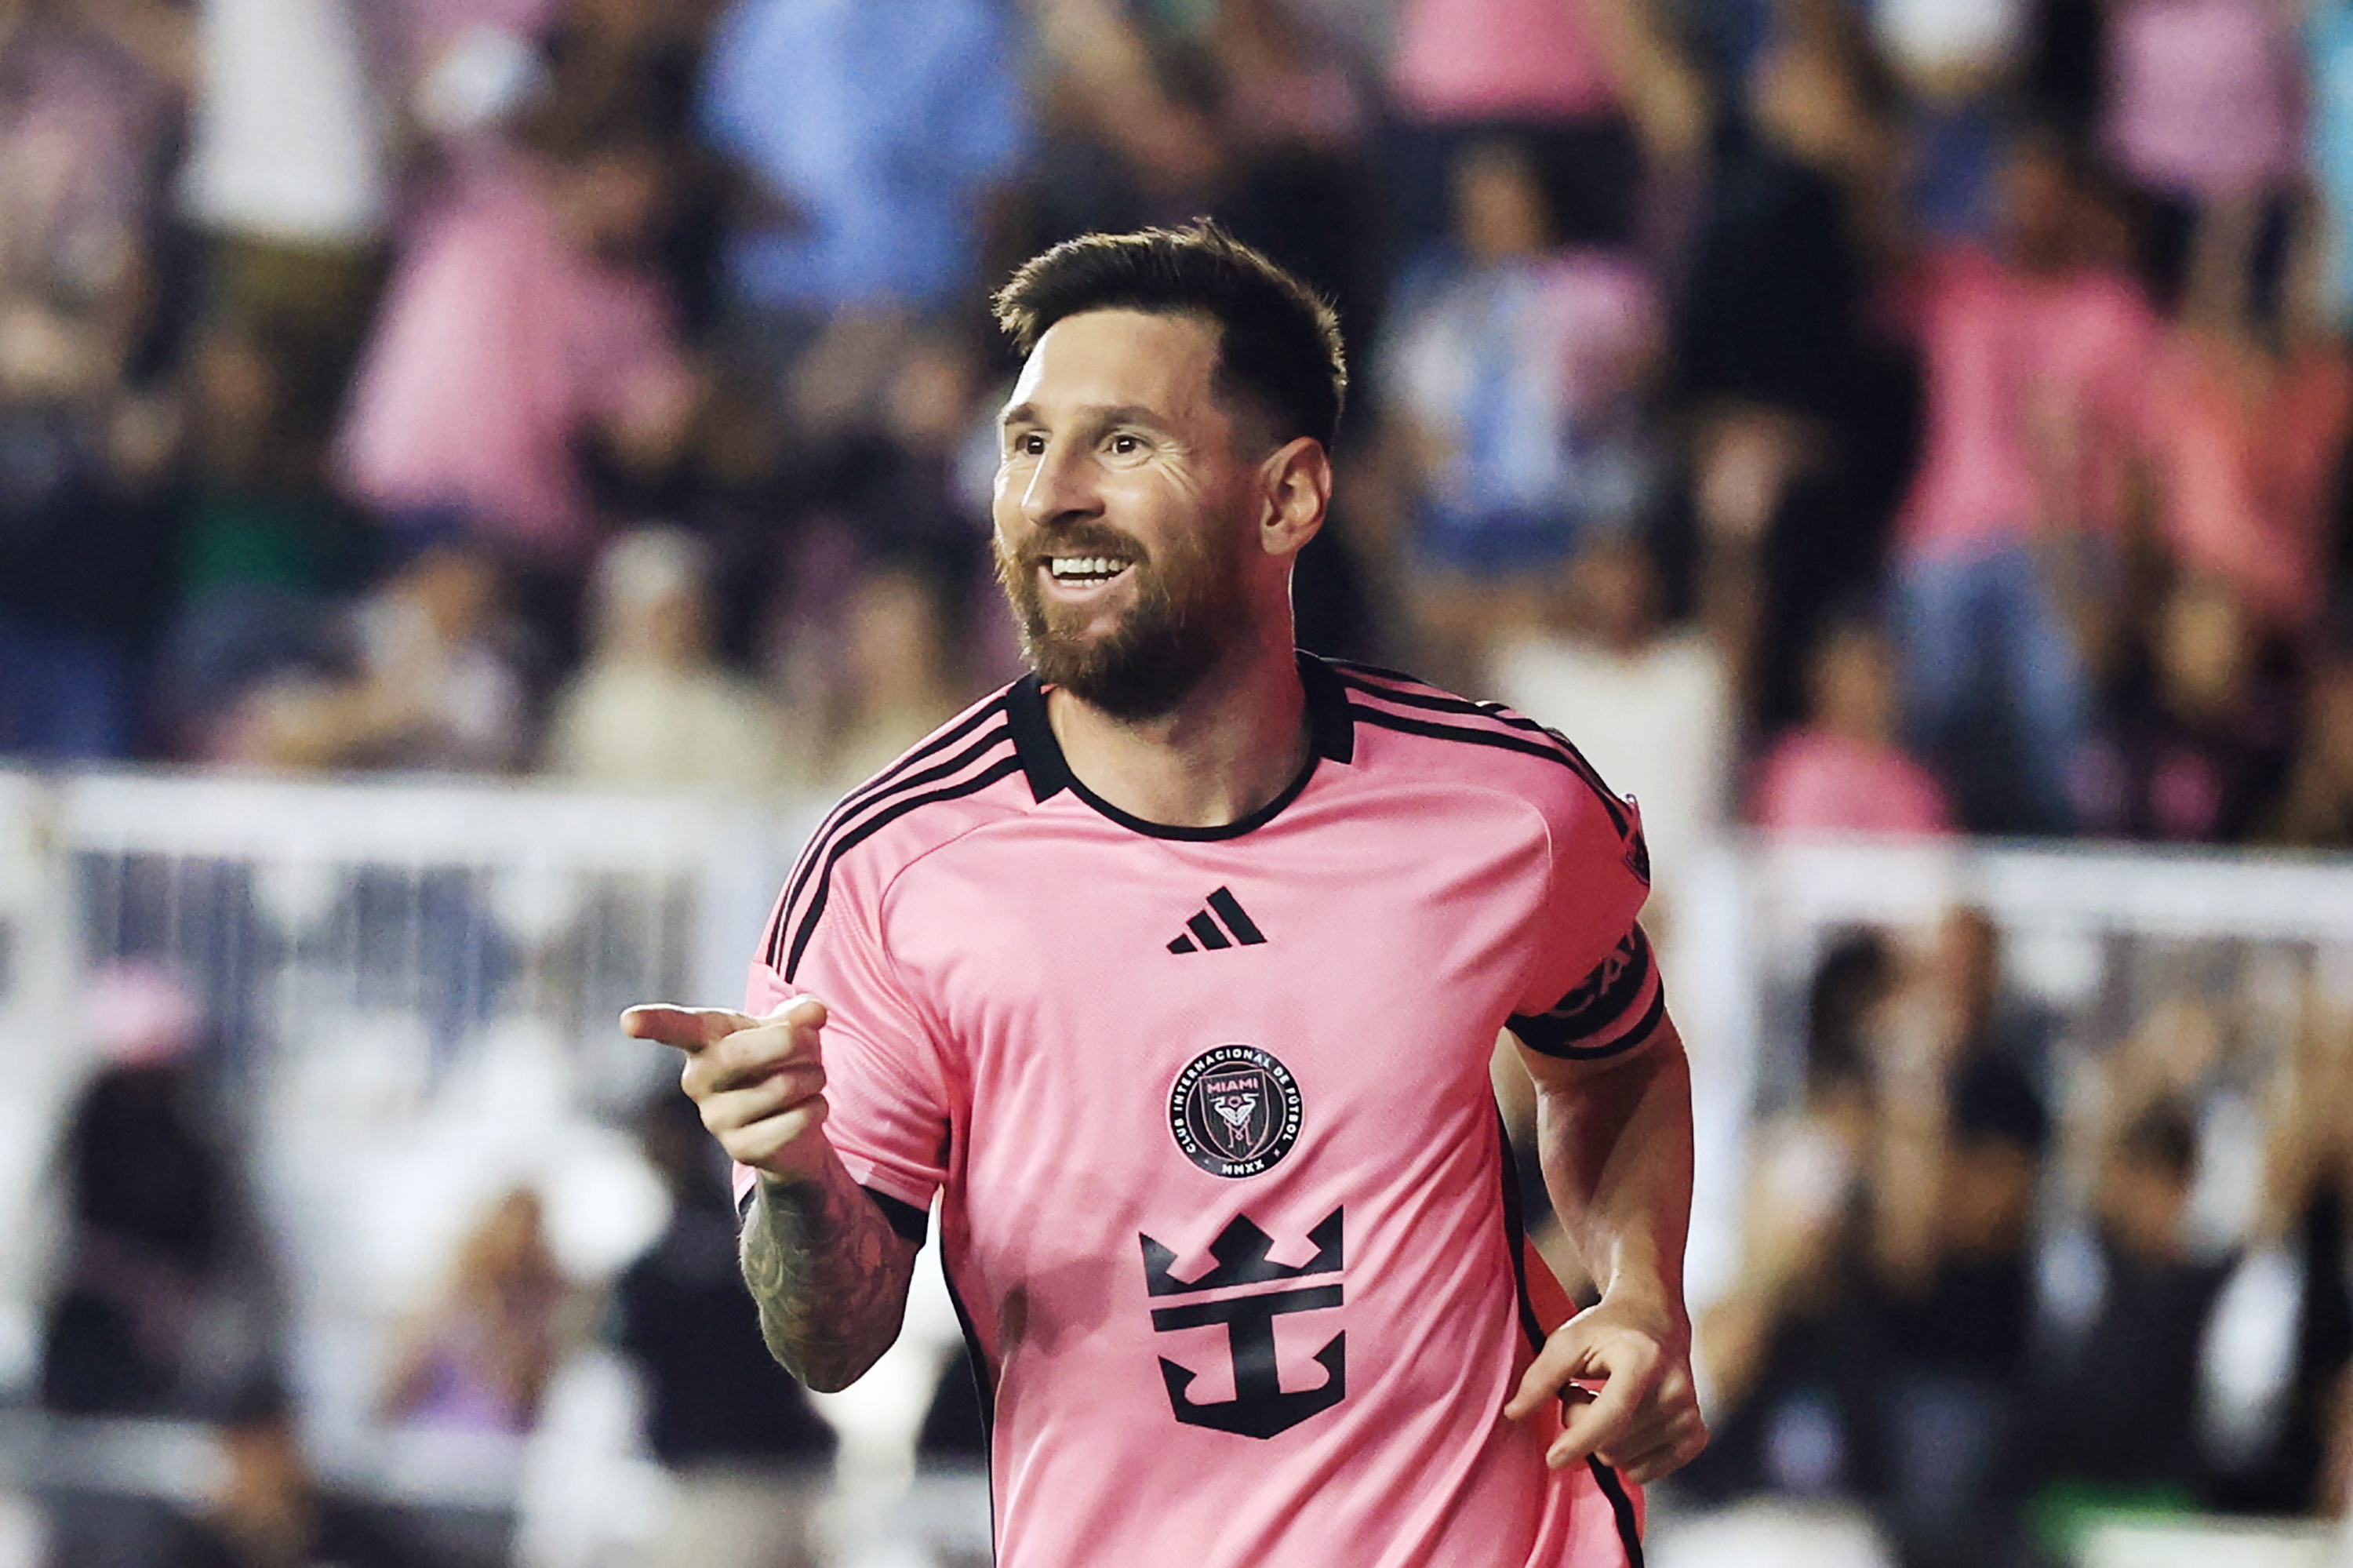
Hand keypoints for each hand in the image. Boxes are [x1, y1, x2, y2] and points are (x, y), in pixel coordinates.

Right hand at [621, 997, 832, 1183]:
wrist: (795, 1121)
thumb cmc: (783, 1061)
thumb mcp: (792, 1028)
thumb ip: (801, 1014)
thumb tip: (813, 1012)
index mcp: (704, 1041)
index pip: (676, 1028)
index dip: (653, 1023)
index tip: (629, 1023)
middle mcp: (698, 1080)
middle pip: (738, 1053)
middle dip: (789, 1042)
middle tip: (810, 1041)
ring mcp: (716, 1119)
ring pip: (781, 1086)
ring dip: (812, 1076)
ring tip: (807, 1080)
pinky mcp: (742, 1150)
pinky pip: (795, 1119)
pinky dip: (816, 1108)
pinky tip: (808, 1110)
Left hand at [1503, 1292, 1706, 1485]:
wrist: (1656, 1318)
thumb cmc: (1607, 1329)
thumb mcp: (1568, 1340)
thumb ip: (1540, 1377)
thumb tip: (1513, 1415)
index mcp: (1644, 1360)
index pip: (1612, 1414)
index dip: (1579, 1440)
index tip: (1553, 1459)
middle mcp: (1674, 1389)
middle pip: (1611, 1444)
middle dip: (1583, 1425)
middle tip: (1585, 1391)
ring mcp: (1688, 1415)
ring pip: (1624, 1461)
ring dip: (1603, 1439)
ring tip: (1606, 1402)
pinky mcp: (1696, 1434)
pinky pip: (1644, 1472)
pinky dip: (1626, 1455)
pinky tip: (1627, 1422)